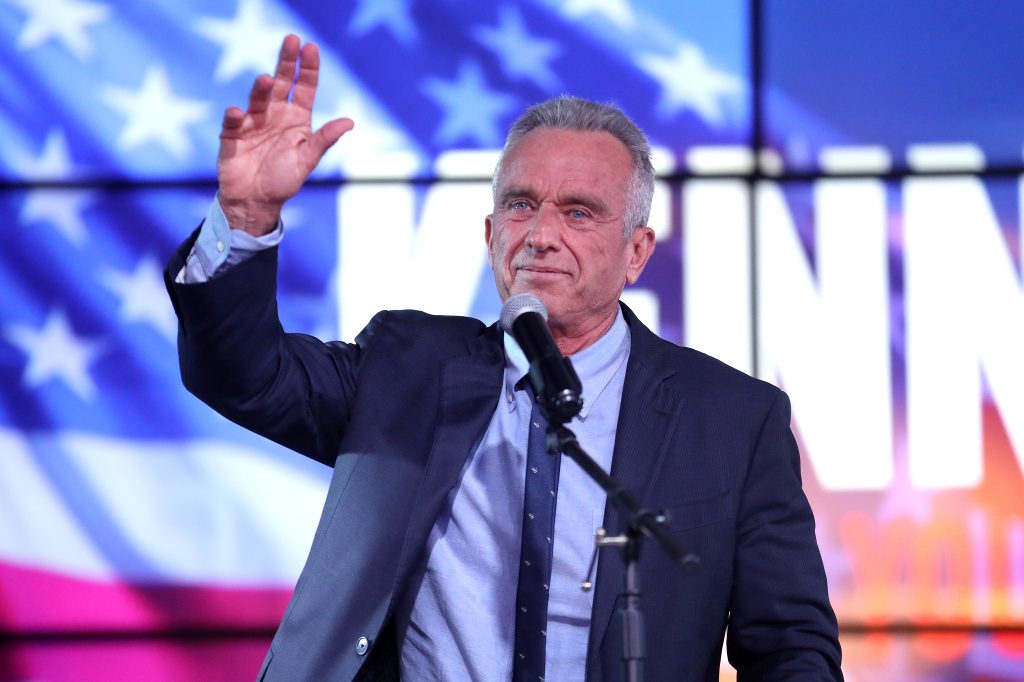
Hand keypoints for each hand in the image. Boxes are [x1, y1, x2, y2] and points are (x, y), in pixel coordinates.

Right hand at [217, 34, 353, 235]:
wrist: (255, 202)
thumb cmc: (283, 180)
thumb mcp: (307, 160)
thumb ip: (324, 140)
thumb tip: (349, 122)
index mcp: (296, 118)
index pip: (304, 88)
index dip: (308, 69)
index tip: (311, 48)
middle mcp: (275, 114)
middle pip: (282, 83)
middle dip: (286, 61)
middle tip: (291, 39)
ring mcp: (253, 122)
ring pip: (258, 98)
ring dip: (262, 88)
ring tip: (268, 79)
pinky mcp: (232, 134)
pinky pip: (234, 121)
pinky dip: (236, 116)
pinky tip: (240, 113)